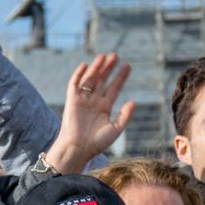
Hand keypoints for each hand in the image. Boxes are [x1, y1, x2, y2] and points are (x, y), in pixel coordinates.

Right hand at [43, 54, 135, 173]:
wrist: (78, 149)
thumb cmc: (96, 143)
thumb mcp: (116, 129)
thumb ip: (125, 115)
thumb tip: (133, 101)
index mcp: (104, 107)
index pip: (114, 87)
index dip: (120, 76)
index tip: (127, 66)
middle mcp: (94, 101)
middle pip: (102, 80)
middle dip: (108, 68)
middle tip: (115, 55)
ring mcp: (82, 100)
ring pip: (90, 79)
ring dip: (96, 68)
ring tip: (104, 56)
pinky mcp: (71, 101)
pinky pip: (74, 84)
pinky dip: (78, 74)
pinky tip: (85, 65)